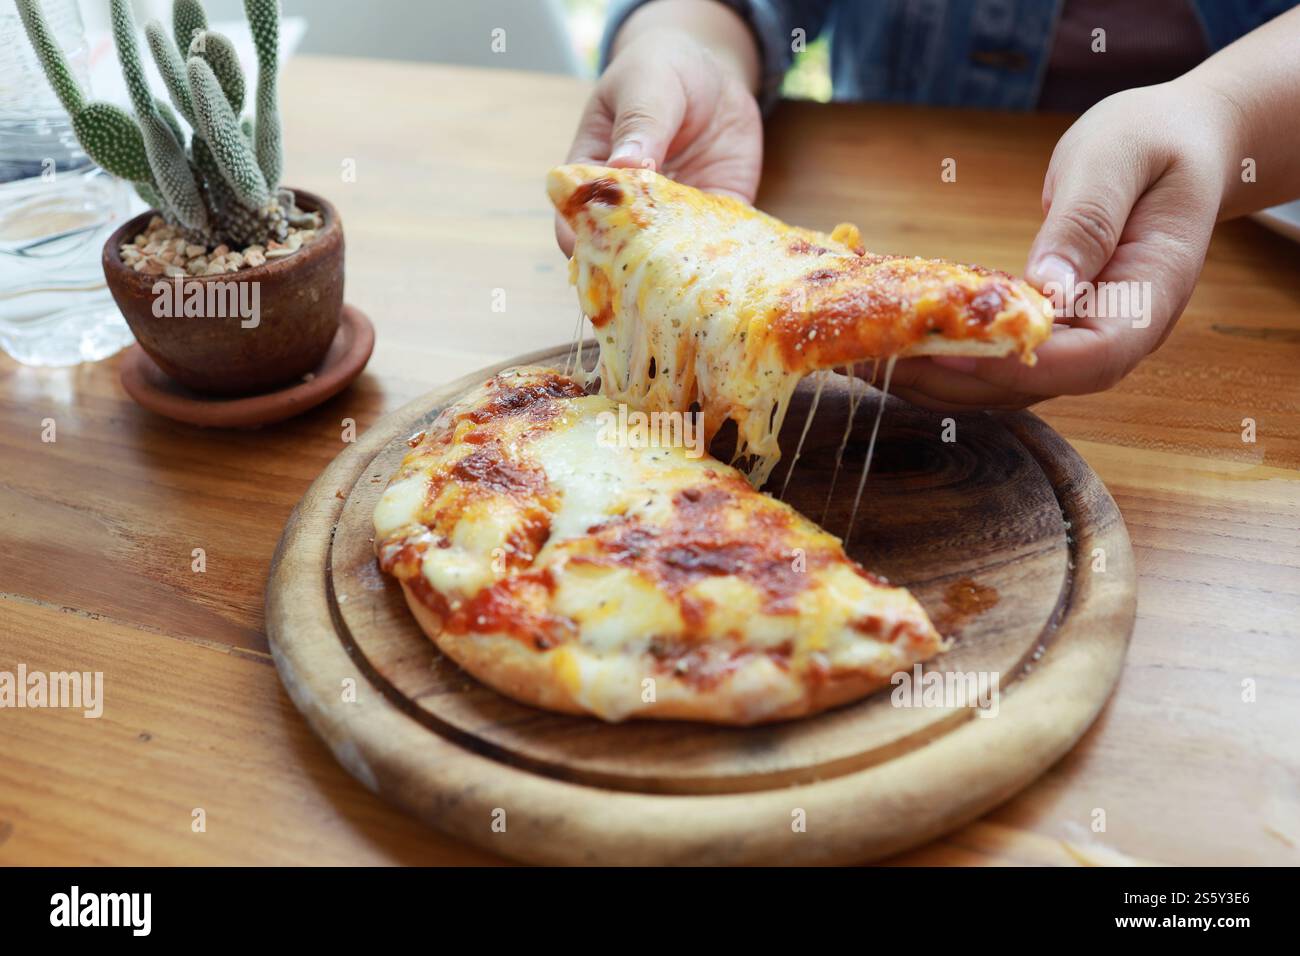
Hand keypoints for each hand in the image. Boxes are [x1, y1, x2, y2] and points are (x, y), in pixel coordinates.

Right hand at [556, 27, 761, 254]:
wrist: (711, 74)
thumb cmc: (660, 69)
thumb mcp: (647, 83)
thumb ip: (639, 122)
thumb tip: (626, 164)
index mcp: (594, 172)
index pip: (576, 217)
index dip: (582, 237)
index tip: (599, 244)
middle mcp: (628, 204)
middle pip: (619, 249)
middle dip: (631, 264)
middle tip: (653, 263)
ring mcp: (671, 215)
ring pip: (668, 255)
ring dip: (679, 265)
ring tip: (692, 264)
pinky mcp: (713, 214)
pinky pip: (715, 242)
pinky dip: (721, 251)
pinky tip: (729, 252)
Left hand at [890, 78, 1235, 410]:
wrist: (1177, 148)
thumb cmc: (1153, 145)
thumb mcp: (1119, 161)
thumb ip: (1086, 221)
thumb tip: (1047, 285)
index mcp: (1149, 300)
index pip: (1090, 360)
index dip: (1017, 365)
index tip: (950, 353)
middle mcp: (1113, 337)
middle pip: (1033, 386)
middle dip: (951, 379)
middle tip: (876, 358)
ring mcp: (1078, 341)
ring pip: (1004, 382)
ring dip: (934, 375)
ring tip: (865, 352)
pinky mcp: (1046, 331)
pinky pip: (993, 355)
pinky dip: (941, 351)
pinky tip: (891, 334)